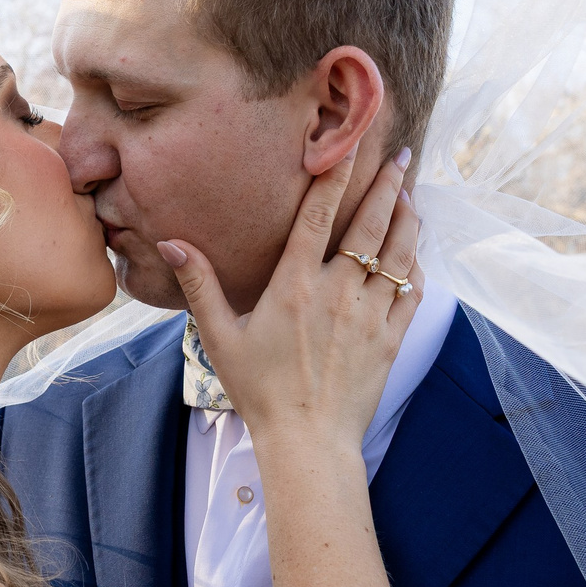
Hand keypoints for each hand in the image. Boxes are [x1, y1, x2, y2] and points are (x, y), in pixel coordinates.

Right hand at [156, 144, 423, 466]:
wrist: (308, 442)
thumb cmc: (259, 391)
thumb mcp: (220, 336)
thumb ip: (199, 284)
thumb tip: (170, 242)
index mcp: (295, 285)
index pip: (318, 215)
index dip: (336, 175)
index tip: (350, 145)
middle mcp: (338, 291)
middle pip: (371, 224)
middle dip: (388, 185)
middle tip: (399, 155)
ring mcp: (370, 314)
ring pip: (399, 253)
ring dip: (408, 218)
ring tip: (411, 192)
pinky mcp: (390, 338)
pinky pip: (412, 290)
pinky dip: (415, 265)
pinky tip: (414, 251)